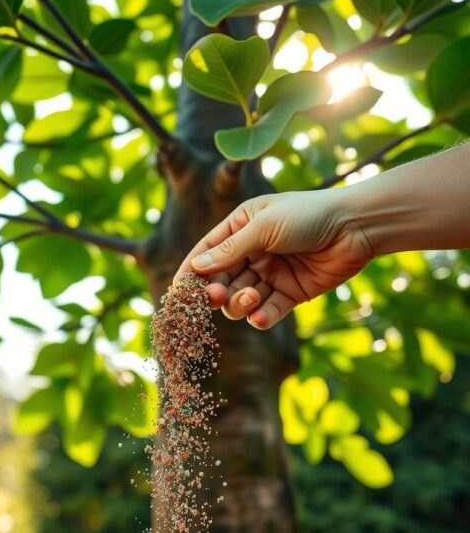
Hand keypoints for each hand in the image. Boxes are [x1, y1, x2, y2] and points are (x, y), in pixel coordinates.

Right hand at [174, 191, 373, 328]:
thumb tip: (197, 268)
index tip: (178, 292)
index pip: (208, 251)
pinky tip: (260, 317)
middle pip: (222, 279)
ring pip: (242, 299)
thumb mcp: (264, 227)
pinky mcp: (292, 293)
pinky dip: (262, 317)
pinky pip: (269, 311)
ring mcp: (272, 274)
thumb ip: (231, 250)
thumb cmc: (309, 215)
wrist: (356, 227)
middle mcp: (254, 251)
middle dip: (216, 291)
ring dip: (240, 304)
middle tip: (214, 298)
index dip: (192, 272)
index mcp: (242, 226)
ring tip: (249, 300)